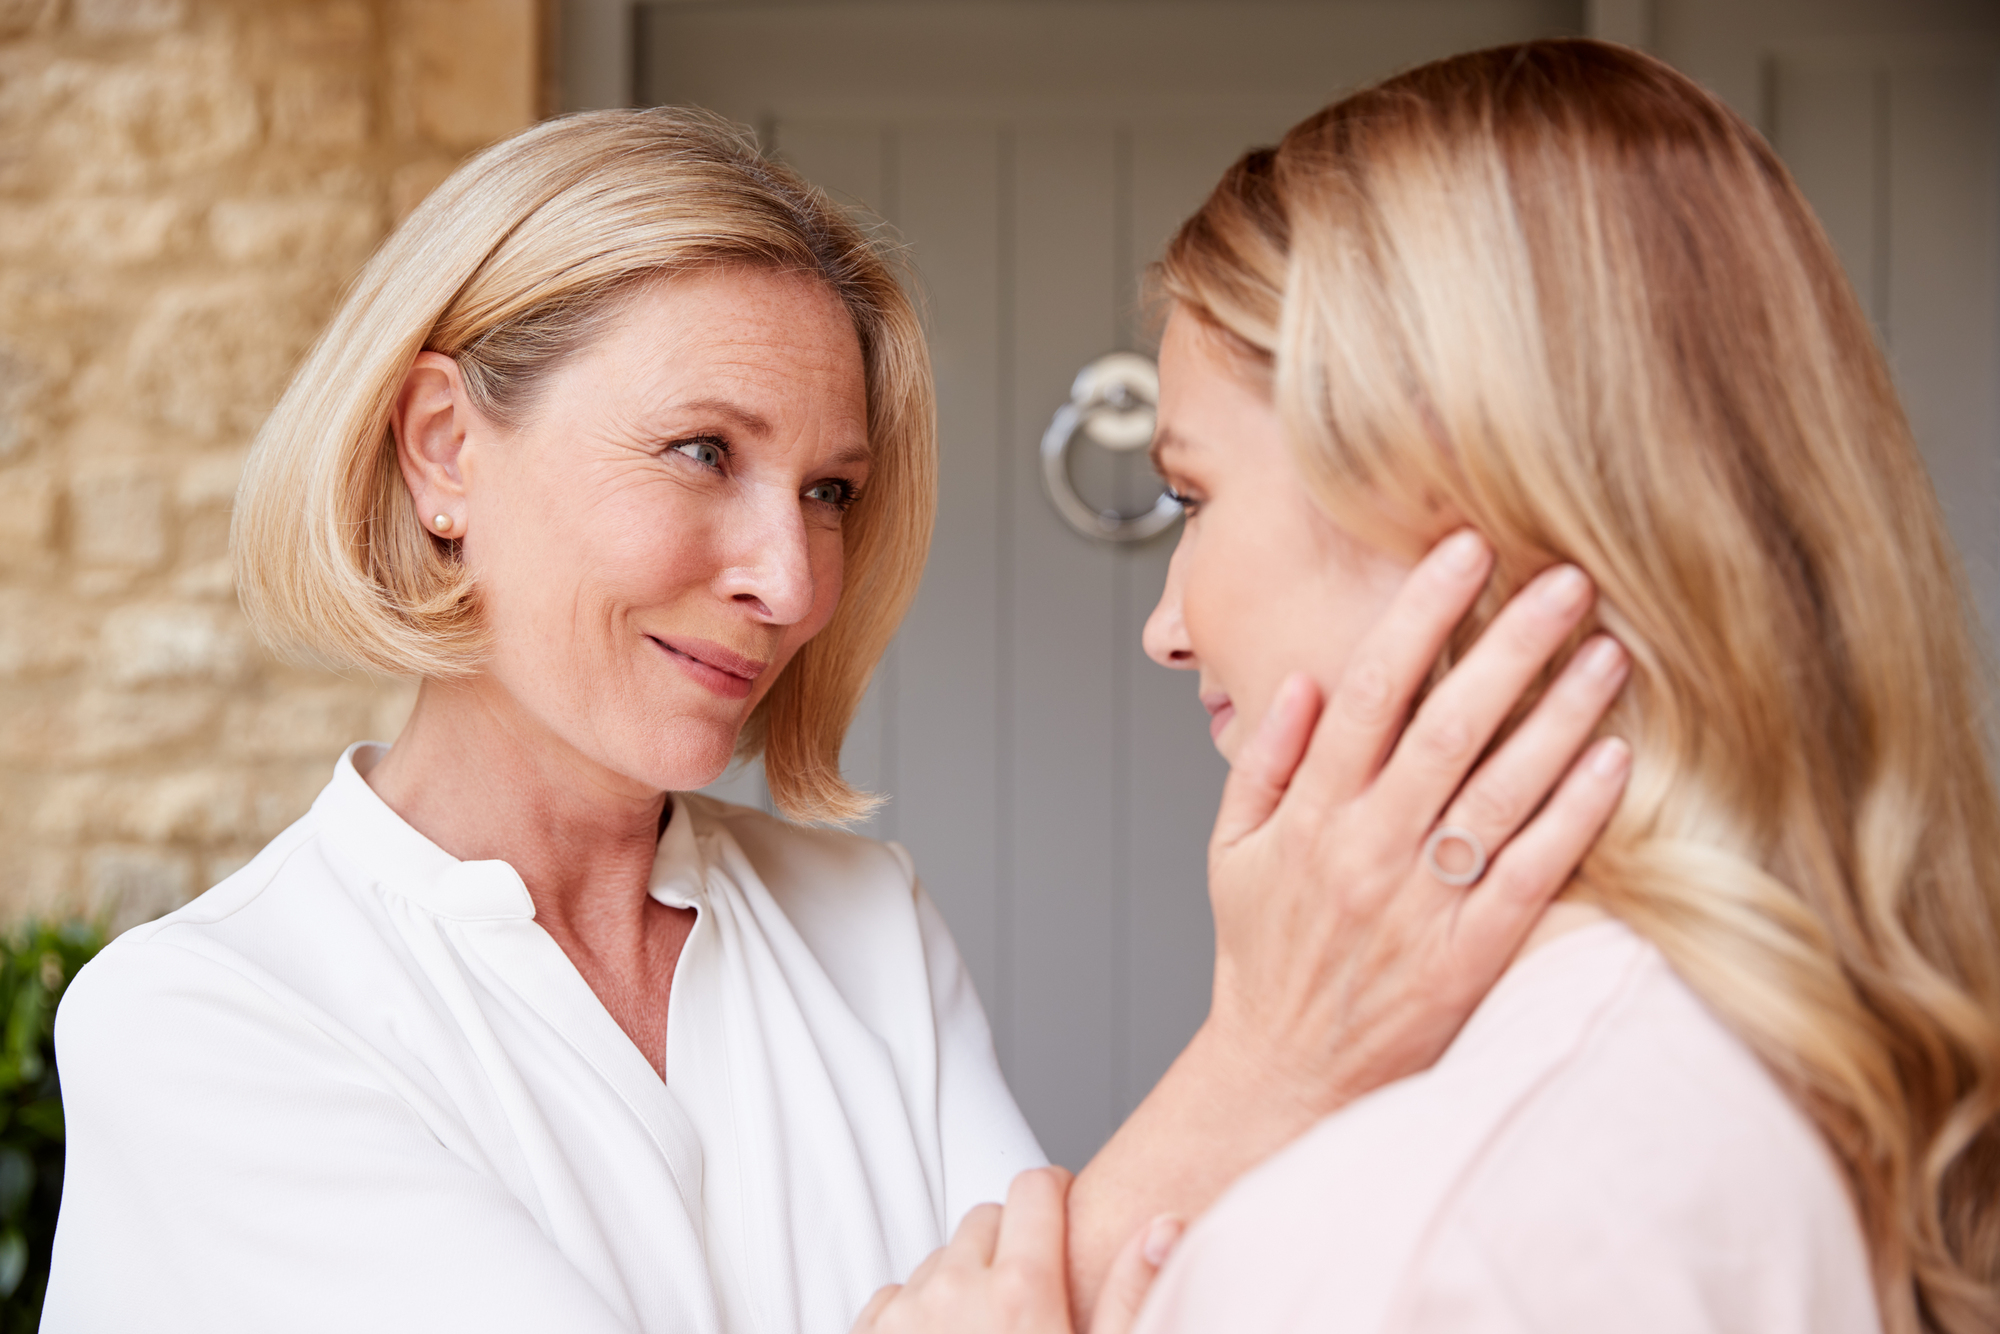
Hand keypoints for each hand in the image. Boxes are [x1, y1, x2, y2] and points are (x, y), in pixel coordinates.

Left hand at [855, 1169, 1180, 1333]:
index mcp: (1020, 1293)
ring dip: (964, 1282)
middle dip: (1012, 1243)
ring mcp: (903, 1316)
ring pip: (939, 1258)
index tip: (1065, 1221)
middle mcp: (954, 1290)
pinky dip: (920, 1314)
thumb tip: (1163, 1227)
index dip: (1057, 1199)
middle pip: (986, 1218)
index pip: (1034, 1188)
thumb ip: (1131, 1296)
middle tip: (1034, 1304)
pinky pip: (896, 1296)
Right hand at [1202, 529, 1630, 1111]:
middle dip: (1509, 644)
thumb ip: (1263, 762)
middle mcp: (1366, 850)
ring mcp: (1421, 905)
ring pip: (1500, 791)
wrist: (1286, 1075)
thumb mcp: (1232, 851)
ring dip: (1560, 715)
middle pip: (1448, 726)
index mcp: (1309, 816)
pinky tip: (1616, 759)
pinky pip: (1533, 873)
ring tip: (1609, 650)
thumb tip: (1302, 679)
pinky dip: (1576, 815)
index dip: (1418, 615)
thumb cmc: (1264, 955)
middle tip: (1565, 577)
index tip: (1464, 551)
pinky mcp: (1471, 956)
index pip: (1367, 692)